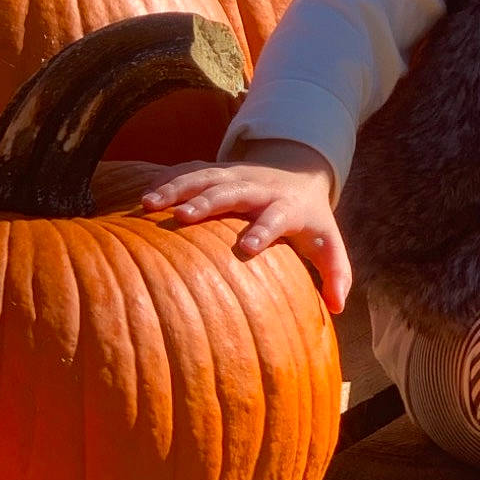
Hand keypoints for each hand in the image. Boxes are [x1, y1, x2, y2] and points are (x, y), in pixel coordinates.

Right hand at [139, 145, 350, 312]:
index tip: (247, 248)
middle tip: (181, 218)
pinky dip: (167, 180)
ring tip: (148, 205)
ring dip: (177, 188)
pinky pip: (190, 171)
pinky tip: (142, 196)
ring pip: (204, 177)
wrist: (301, 175)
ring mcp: (236, 175)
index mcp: (287, 206)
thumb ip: (336, 275)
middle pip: (233, 191)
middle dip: (208, 202)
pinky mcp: (219, 172)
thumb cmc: (312, 222)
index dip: (263, 230)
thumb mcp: (329, 246)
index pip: (276, 217)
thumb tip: (337, 308)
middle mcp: (259, 187)